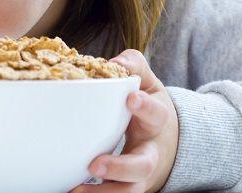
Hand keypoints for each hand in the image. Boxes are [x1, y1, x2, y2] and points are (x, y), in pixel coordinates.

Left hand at [71, 49, 178, 192]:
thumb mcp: (149, 84)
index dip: (145, 107)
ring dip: (105, 192)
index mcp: (156, 121)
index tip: (130, 98)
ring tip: (77, 189)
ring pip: (129, 190)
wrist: (168, 143)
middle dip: (121, 167)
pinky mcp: (129, 188)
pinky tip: (73, 192)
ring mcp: (140, 175)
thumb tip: (114, 62)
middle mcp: (151, 152)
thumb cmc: (149, 108)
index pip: (155, 113)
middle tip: (95, 165)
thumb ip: (134, 67)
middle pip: (143, 166)